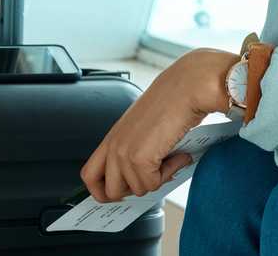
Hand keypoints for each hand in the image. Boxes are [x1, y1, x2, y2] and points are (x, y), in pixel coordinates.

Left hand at [79, 49, 231, 202]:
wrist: (187, 86)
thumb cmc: (173, 99)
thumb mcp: (146, 127)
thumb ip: (138, 150)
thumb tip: (145, 177)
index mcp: (112, 137)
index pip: (90, 176)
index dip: (105, 190)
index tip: (124, 190)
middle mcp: (113, 146)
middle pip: (110, 192)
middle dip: (136, 188)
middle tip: (154, 174)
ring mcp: (124, 153)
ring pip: (136, 190)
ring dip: (158, 178)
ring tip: (171, 157)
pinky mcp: (139, 159)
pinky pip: (152, 183)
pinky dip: (170, 173)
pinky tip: (178, 154)